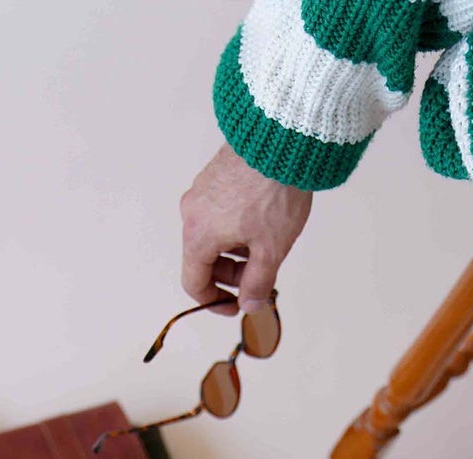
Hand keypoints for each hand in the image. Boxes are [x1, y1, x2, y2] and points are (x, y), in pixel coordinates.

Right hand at [180, 145, 312, 314]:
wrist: (280, 137)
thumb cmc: (273, 193)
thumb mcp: (270, 249)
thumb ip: (258, 283)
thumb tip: (249, 304)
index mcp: (199, 235)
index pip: (194, 282)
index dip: (214, 301)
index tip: (237, 306)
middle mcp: (192, 212)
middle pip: (203, 258)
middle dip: (229, 275)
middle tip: (258, 279)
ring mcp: (201, 191)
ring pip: (212, 235)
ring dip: (234, 252)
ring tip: (265, 248)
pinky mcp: (213, 176)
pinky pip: (218, 214)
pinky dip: (234, 228)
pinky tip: (261, 223)